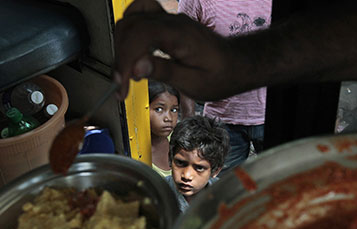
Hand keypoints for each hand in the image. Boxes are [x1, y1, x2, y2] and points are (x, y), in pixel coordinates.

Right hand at [113, 0, 238, 101]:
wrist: (236, 65)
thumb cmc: (220, 75)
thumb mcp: (193, 83)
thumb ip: (164, 72)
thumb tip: (136, 68)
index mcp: (179, 35)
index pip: (139, 36)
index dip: (124, 60)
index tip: (121, 85)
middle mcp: (173, 21)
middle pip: (130, 26)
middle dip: (120, 57)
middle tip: (122, 85)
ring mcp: (170, 19)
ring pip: (131, 19)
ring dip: (122, 45)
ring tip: (126, 72)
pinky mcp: (168, 23)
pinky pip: (140, 15)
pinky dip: (129, 32)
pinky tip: (130, 51)